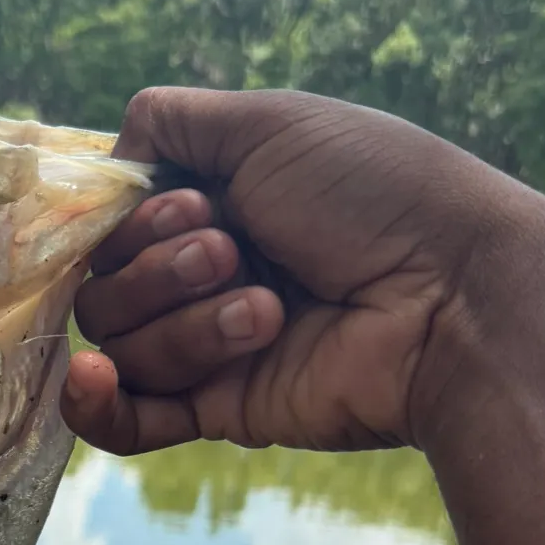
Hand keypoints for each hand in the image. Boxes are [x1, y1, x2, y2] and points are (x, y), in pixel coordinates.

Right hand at [61, 86, 542, 456]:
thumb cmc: (372, 195)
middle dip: (159, 267)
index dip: (132, 218)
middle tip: (234, 252)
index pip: (113, 224)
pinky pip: (123, 423)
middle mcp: (200, 276)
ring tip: (267, 309)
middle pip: (104, 284)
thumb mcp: (271, 123)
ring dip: (184, 322)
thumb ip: (172, 121)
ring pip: (118, 342)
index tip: (196, 203)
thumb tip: (109, 159)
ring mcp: (205, 347)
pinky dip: (93, 405)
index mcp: (211, 207)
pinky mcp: (217, 410)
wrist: (453, 298)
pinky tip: (92, 377)